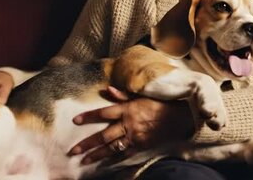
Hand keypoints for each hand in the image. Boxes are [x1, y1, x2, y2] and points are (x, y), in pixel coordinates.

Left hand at [68, 86, 194, 163]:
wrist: (179, 118)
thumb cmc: (159, 104)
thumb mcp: (141, 96)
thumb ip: (122, 95)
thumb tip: (107, 89)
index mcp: (127, 109)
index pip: (103, 113)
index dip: (89, 117)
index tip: (76, 121)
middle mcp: (128, 124)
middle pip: (103, 135)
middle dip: (87, 144)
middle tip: (73, 151)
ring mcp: (134, 137)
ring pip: (111, 147)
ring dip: (97, 155)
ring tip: (84, 160)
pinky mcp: (141, 146)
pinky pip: (125, 154)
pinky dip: (114, 158)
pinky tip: (104, 163)